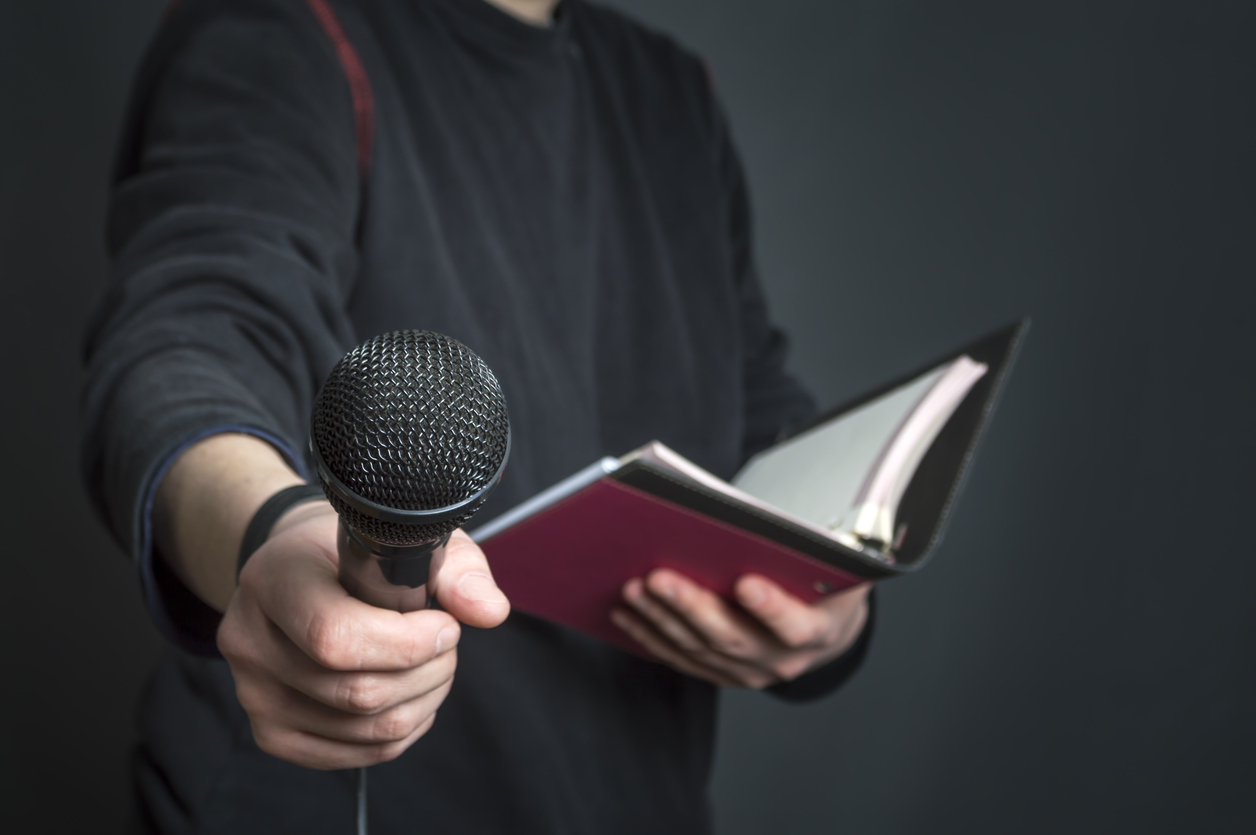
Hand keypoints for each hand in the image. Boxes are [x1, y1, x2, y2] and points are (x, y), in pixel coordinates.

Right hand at [217, 514, 509, 768]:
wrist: (298, 571)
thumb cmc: (354, 553)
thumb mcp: (405, 537)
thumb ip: (455, 569)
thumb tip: (489, 611)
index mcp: (273, 580)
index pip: (335, 637)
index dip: (407, 643)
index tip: (445, 624)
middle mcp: (249, 641)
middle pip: (357, 692)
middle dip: (428, 671)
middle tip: (447, 642)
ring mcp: (254, 695)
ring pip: (365, 729)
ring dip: (423, 701)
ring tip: (435, 664)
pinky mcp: (272, 734)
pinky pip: (356, 755)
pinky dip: (402, 731)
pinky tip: (412, 694)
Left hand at [611, 569, 869, 688]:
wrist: (823, 625)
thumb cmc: (824, 581)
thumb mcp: (833, 564)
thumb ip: (808, 552)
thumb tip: (760, 525)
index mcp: (819, 631)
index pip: (795, 626)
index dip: (772, 608)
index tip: (745, 582)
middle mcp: (783, 660)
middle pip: (732, 638)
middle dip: (691, 606)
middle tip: (658, 577)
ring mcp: (749, 672)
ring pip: (698, 648)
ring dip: (661, 618)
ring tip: (633, 588)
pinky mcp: (723, 674)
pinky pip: (682, 658)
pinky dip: (651, 636)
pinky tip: (627, 613)